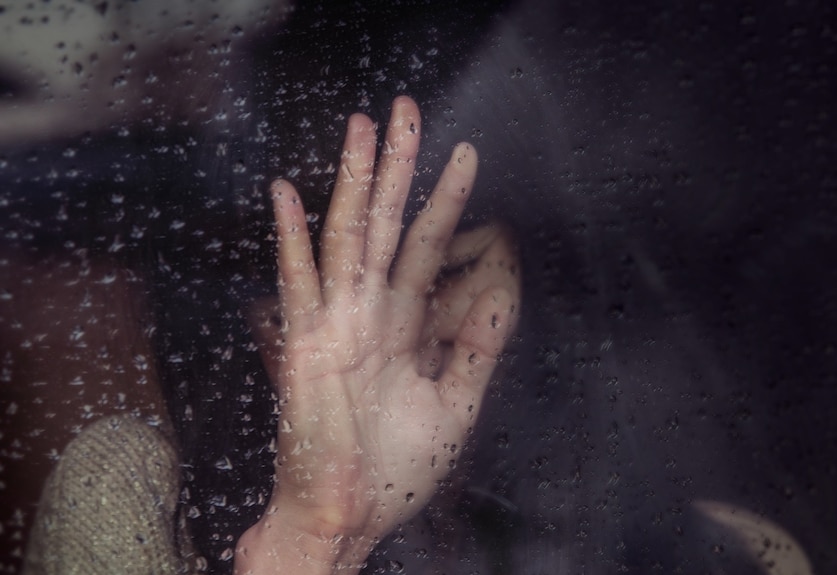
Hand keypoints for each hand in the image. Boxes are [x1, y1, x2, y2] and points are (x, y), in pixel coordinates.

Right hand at [235, 97, 516, 573]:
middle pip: (386, 225)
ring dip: (354, 182)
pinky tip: (287, 193)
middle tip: (408, 111)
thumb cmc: (394, 469)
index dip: (447, 204)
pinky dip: (291, 239)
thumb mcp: (455, 404)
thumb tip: (502, 290)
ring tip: (364, 127)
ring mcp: (334, 324)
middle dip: (399, 168)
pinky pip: (298, 283)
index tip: (467, 158)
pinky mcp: (304, 345)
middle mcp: (368, 314)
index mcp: (402, 327)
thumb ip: (478, 348)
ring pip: (347, 238)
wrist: (347, 516)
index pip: (427, 250)